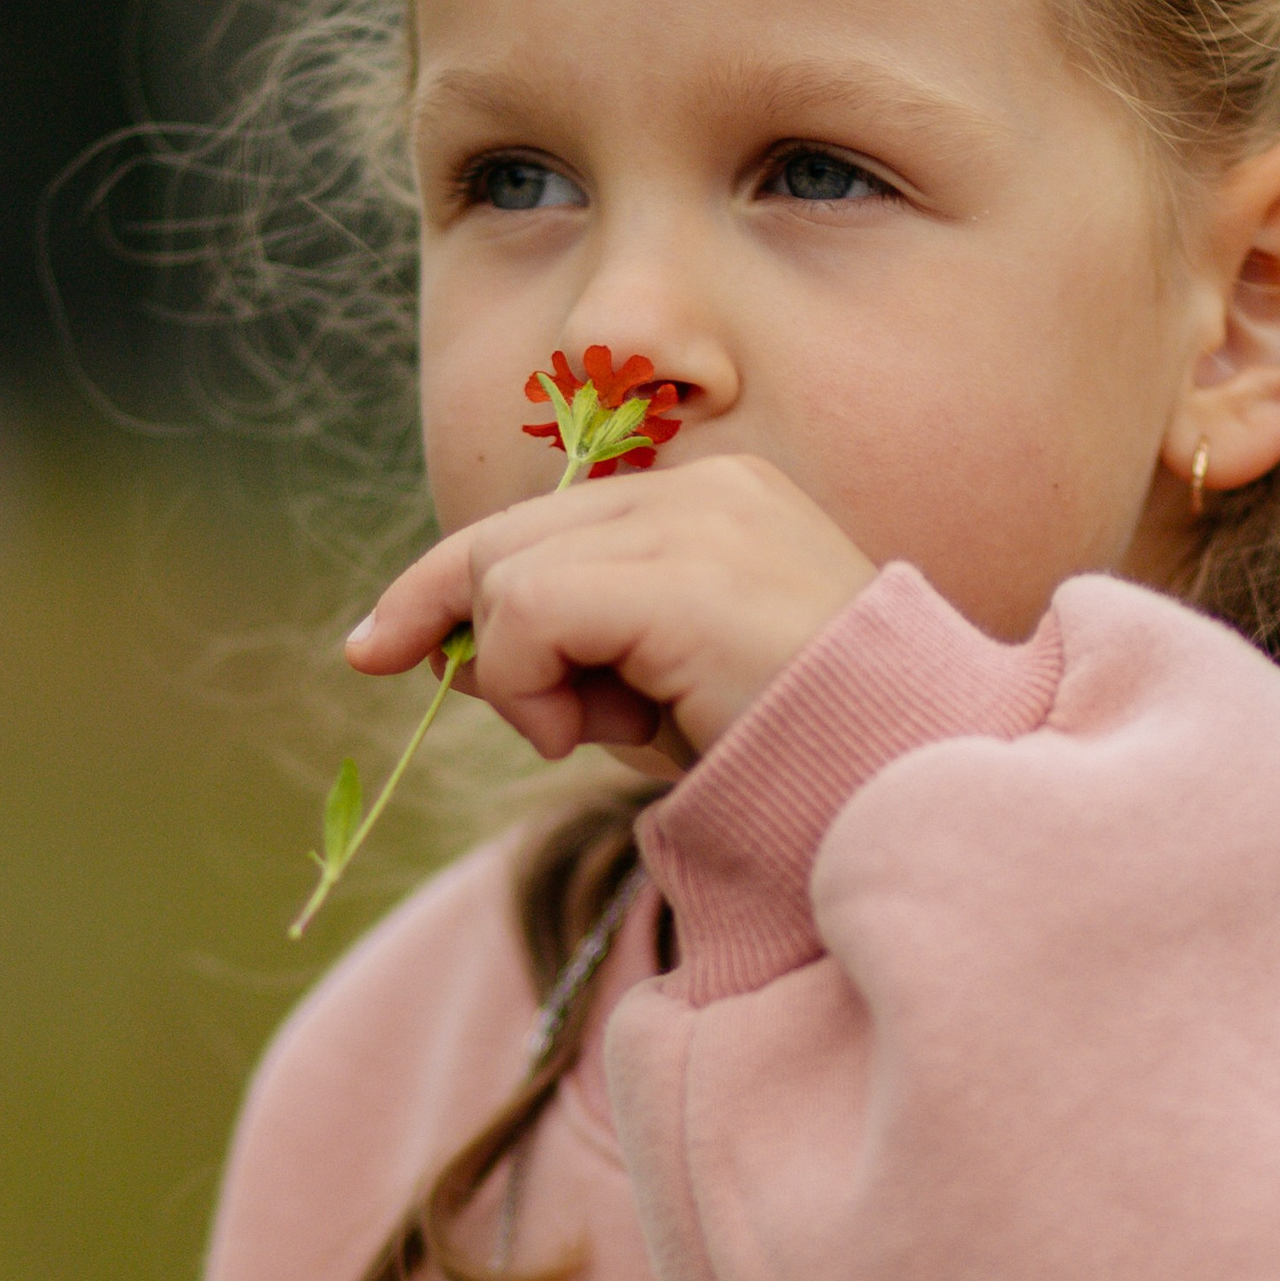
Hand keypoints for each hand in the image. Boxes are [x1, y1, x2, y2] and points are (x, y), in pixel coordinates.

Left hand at [347, 455, 876, 762]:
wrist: (898, 791)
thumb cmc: (785, 757)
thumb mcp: (652, 698)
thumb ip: (559, 657)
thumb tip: (438, 647)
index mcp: (717, 502)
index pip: (544, 521)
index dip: (449, 582)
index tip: (381, 643)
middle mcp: (706, 489)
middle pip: (506, 534)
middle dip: (447, 618)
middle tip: (449, 694)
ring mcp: (698, 520)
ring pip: (505, 574)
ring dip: (517, 677)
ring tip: (591, 735)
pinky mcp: (682, 574)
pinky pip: (526, 610)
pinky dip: (524, 682)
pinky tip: (581, 731)